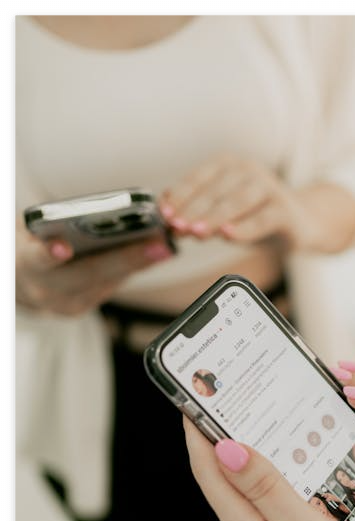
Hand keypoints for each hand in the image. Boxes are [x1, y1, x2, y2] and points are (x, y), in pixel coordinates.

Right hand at [15, 218, 173, 315]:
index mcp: (26, 264)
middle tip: (160, 245)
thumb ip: (54, 225)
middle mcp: (47, 290)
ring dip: (142, 262)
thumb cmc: (29, 243)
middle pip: (90, 274)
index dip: (50, 254)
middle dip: (128, 259)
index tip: (63, 247)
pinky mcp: (83, 308)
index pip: (38, 260)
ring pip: (108, 283)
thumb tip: (101, 212)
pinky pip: (112, 285)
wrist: (21, 280)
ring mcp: (68, 304)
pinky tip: (156, 251)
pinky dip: (134, 266)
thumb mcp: (31, 232)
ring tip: (168, 244)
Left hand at [160, 155, 354, 252]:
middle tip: (176, 227)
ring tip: (196, 232)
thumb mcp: (222, 210)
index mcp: (228, 165)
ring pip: (236, 202)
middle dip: (192, 210)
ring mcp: (269, 188)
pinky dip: (244, 228)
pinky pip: (262, 219)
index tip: (164, 214)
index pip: (198, 179)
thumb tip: (164, 206)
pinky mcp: (285, 210)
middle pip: (214, 191)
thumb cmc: (256, 215)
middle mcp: (248, 170)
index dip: (179, 197)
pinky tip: (228, 235)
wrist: (302, 223)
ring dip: (213, 218)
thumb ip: (196, 207)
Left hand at [183, 419, 354, 520]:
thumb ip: (266, 488)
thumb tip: (228, 450)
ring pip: (249, 495)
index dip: (198, 434)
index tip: (193, 398)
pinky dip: (276, 483)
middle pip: (224, 482)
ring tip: (262, 425)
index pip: (210, 473)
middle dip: (222, 440)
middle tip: (229, 402)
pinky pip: (271, 510)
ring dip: (252, 460)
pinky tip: (296, 471)